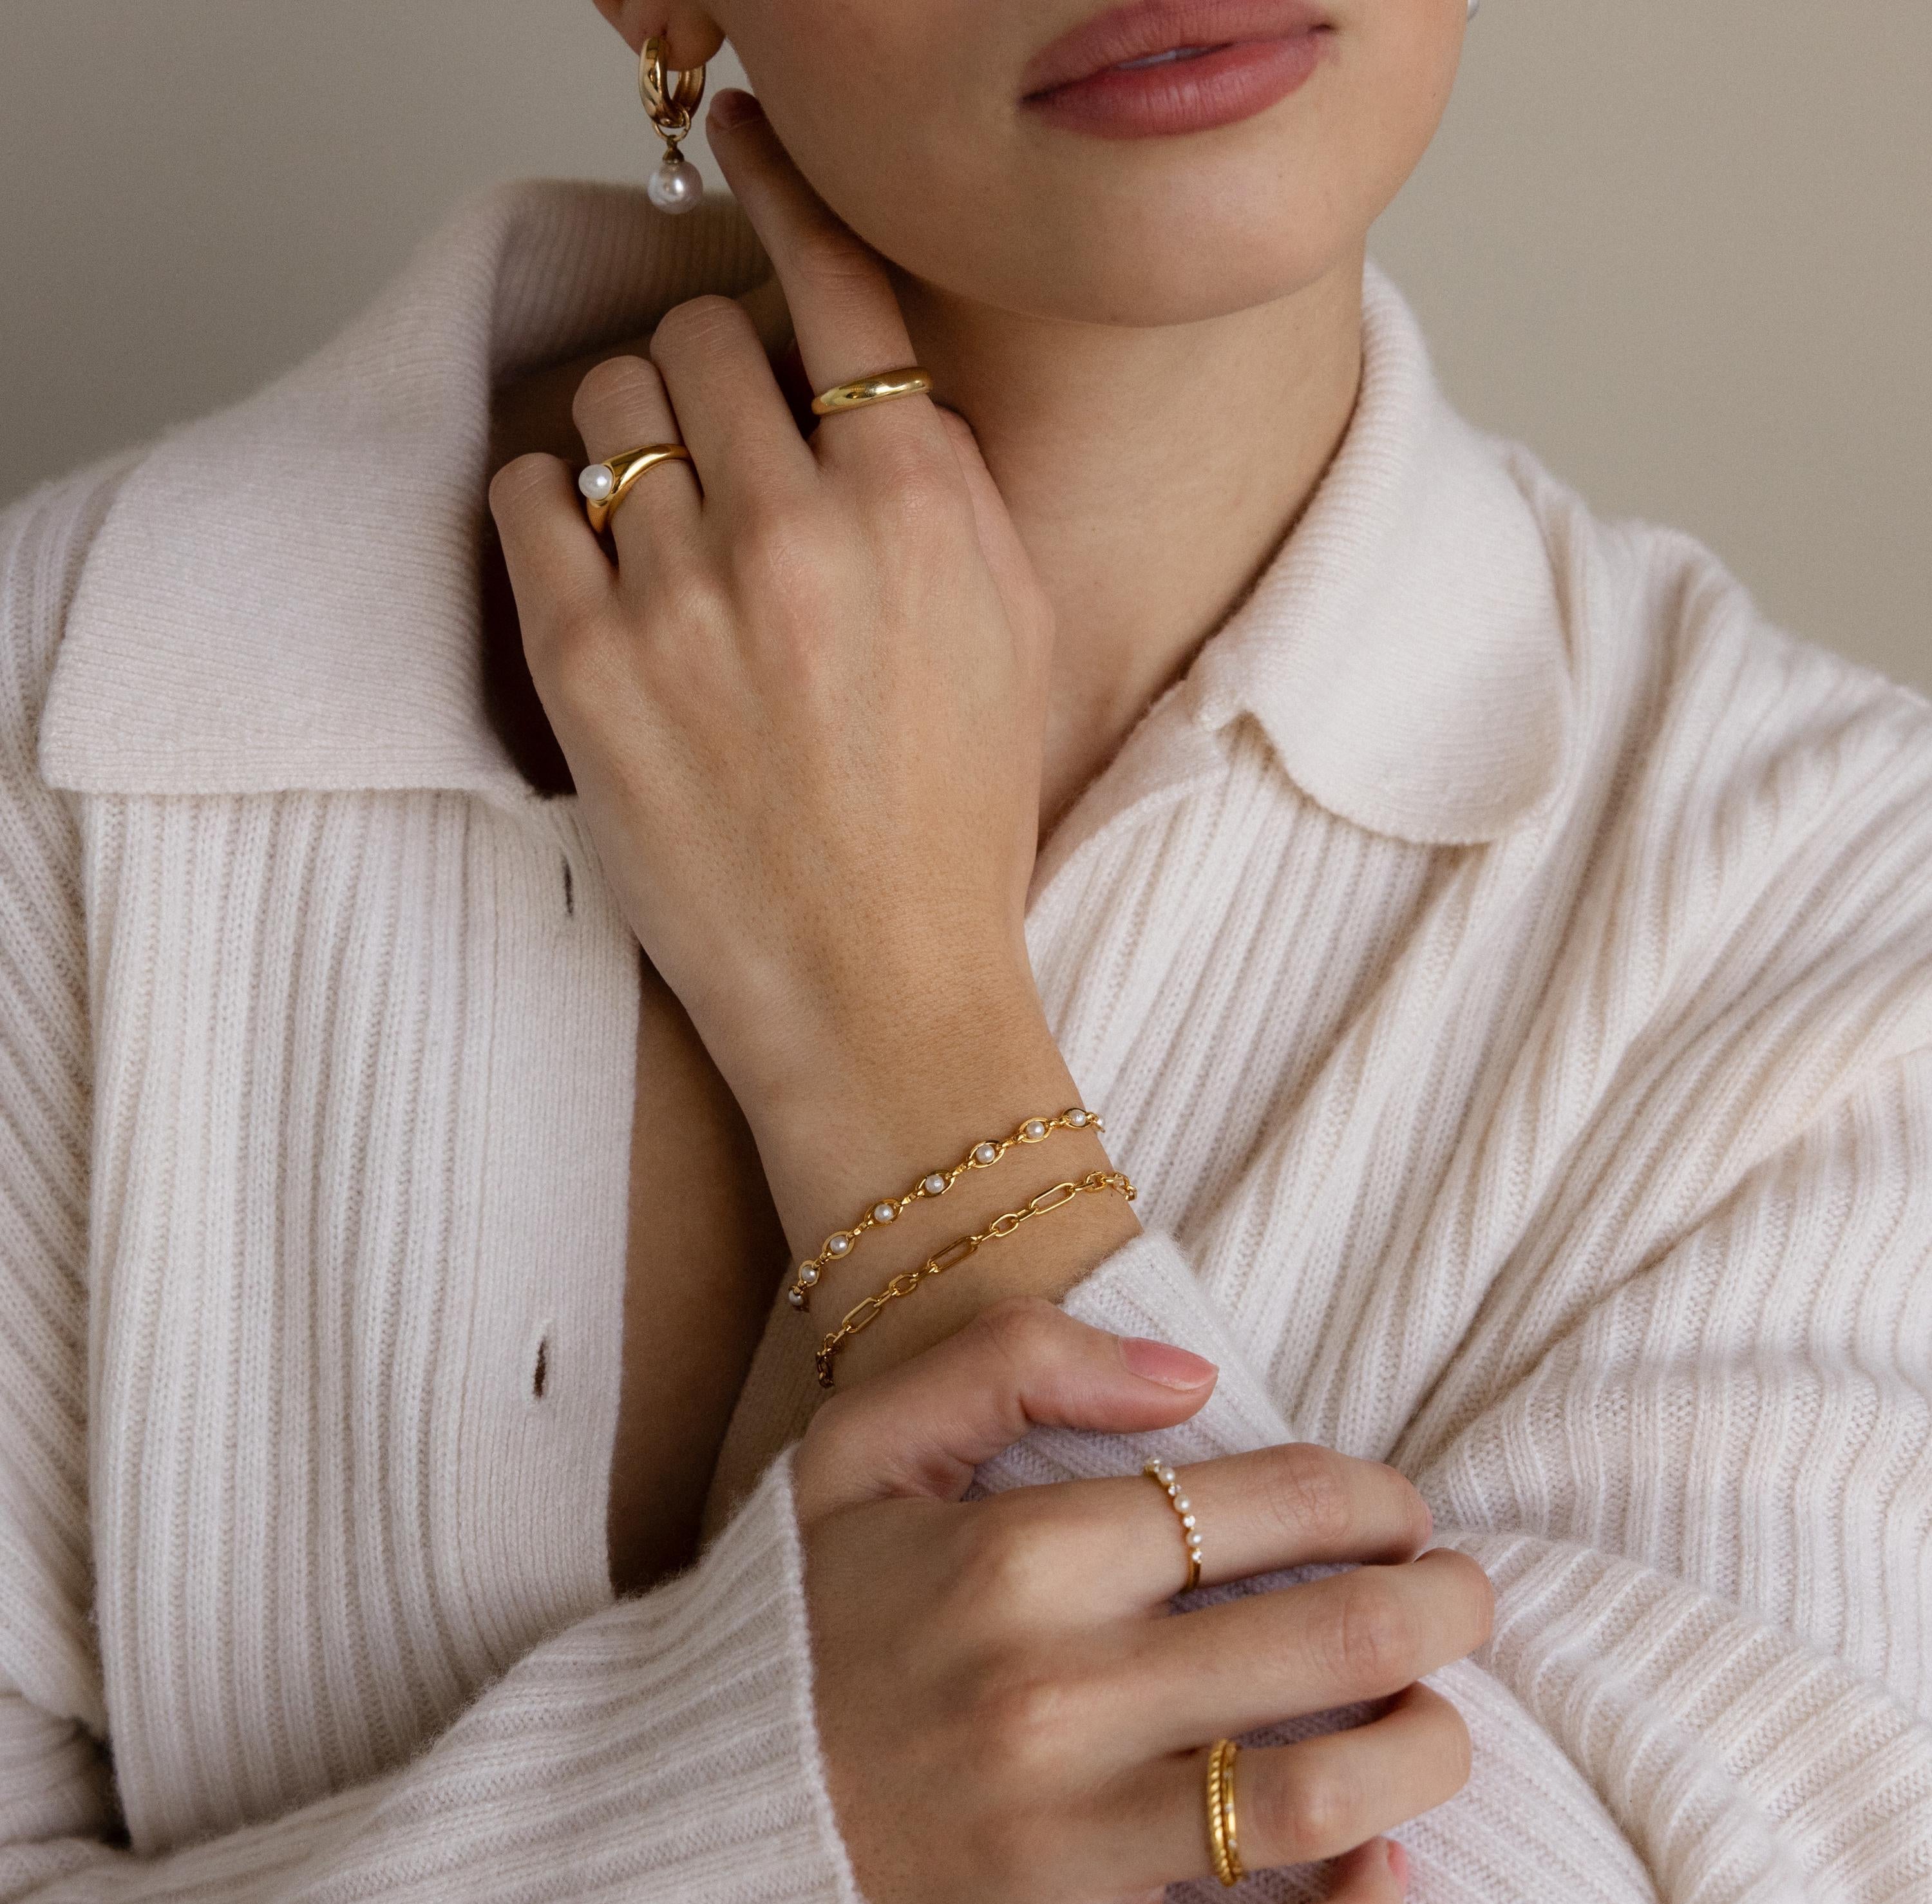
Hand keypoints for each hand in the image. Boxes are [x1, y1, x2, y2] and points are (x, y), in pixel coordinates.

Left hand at [486, 90, 1054, 1130]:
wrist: (880, 992)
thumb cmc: (955, 828)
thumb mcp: (1011, 635)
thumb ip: (942, 485)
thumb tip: (861, 380)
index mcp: (921, 506)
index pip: (836, 284)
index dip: (780, 191)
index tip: (741, 142)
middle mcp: (799, 528)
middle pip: (699, 335)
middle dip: (704, 375)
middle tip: (715, 449)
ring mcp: (680, 594)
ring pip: (609, 404)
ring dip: (628, 439)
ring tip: (659, 527)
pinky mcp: (582, 666)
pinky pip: (527, 494)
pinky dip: (554, 505)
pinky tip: (597, 564)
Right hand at [794, 1299, 1490, 1903]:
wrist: (694, 1812)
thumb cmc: (803, 1618)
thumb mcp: (862, 1446)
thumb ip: (1012, 1361)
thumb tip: (1193, 1378)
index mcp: (1015, 1559)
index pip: (1269, 1500)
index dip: (1371, 1492)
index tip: (1395, 1505)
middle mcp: (1054, 1698)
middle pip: (1329, 1640)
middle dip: (1441, 1606)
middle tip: (1463, 1596)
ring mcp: (1068, 1845)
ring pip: (1328, 1800)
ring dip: (1428, 1751)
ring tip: (1438, 1718)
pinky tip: (1382, 1869)